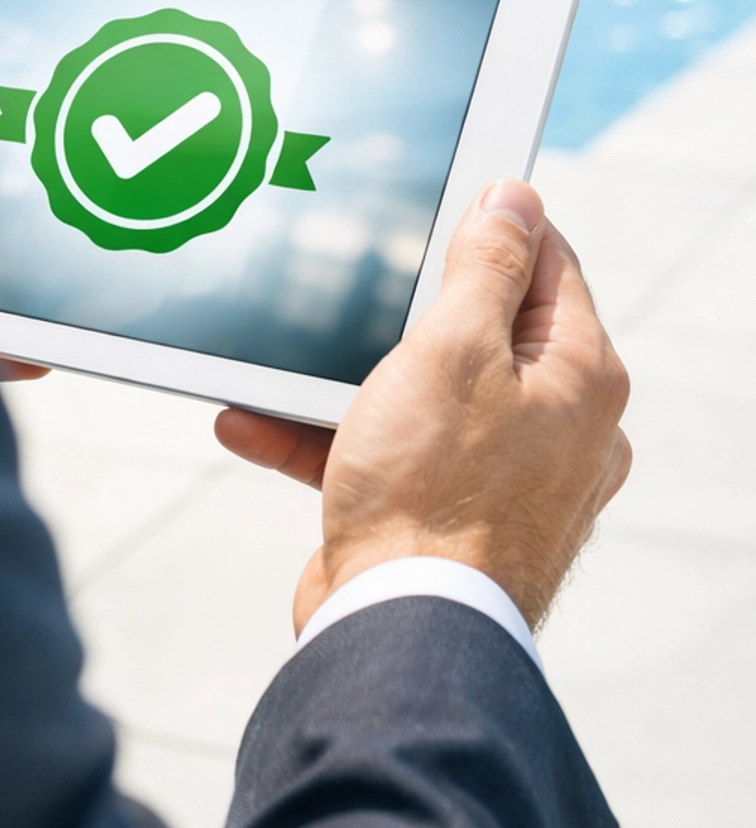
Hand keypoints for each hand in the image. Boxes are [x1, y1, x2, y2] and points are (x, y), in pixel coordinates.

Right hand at [215, 181, 631, 634]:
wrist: (396, 632)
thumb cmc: (432, 492)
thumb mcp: (454, 349)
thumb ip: (485, 267)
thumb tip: (513, 197)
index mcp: (577, 376)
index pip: (548, 264)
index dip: (491, 222)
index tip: (435, 195)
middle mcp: (553, 427)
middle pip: (478, 329)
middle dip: (399, 304)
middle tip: (349, 274)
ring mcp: (496, 477)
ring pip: (416, 395)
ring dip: (341, 378)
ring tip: (277, 359)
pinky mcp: (438, 518)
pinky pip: (379, 454)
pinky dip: (320, 438)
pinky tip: (249, 423)